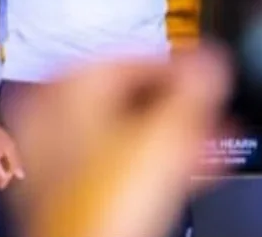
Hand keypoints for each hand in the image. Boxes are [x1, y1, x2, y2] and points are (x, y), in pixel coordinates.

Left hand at [8, 46, 233, 236]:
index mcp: (64, 86)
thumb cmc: (100, 203)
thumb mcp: (164, 137)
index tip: (208, 76)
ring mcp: (53, 154)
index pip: (131, 58)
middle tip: (213, 113)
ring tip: (207, 144)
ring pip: (123, 132)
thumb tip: (209, 60)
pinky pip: (114, 162)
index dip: (179, 69)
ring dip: (170, 136)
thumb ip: (193, 92)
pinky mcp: (65, 187)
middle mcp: (49, 115)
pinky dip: (149, 161)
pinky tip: (183, 171)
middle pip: (128, 98)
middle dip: (178, 107)